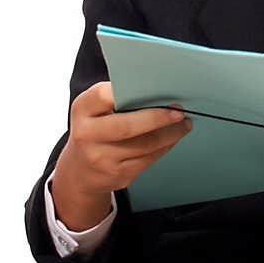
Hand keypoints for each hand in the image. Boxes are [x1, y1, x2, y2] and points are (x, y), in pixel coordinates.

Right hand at [54, 80, 192, 203]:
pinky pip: (148, 159)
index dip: (127, 90)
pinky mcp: (117, 175)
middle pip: (128, 126)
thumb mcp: (92, 109)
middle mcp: (87, 135)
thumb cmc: (93, 130)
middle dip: (159, 117)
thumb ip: (114, 97)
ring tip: (184, 124)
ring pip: (145, 145)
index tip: (153, 88)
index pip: (104, 95)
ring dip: (170, 134)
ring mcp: (101, 158)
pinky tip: (172, 138)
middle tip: (179, 111)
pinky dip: (165, 147)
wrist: (80, 171)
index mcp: (82, 110)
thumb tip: (154, 89)